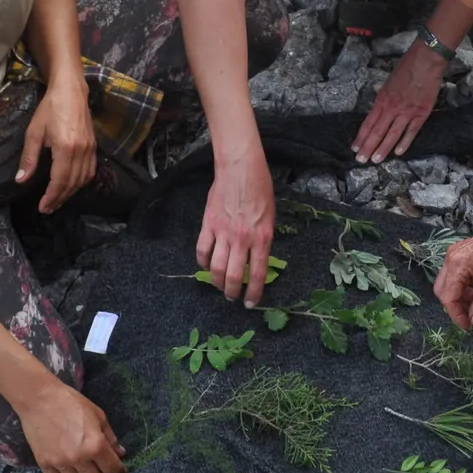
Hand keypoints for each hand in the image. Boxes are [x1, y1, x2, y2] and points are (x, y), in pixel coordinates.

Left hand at [17, 84, 97, 212]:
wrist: (70, 91)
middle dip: (60, 198)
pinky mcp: (94, 146)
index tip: (43, 207)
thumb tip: (20, 180)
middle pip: (72, 183)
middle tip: (48, 208)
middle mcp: (81, 151)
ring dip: (70, 193)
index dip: (51, 197)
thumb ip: (29, 158)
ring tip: (57, 200)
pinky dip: (81, 183)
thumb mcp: (34, 132)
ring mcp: (90, 149)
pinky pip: (90, 171)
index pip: (60, 180)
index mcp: (65, 148)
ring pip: (83, 180)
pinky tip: (72, 186)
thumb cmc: (50, 109)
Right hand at [17, 376, 125, 472]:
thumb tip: (120, 454)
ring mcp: (60, 463)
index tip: (119, 471)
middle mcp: (79, 458)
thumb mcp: (98, 415)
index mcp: (95, 445)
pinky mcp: (44, 464)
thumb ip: (110, 437)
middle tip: (102, 470)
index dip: (118, 472)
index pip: (112, 469)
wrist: (39, 399)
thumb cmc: (71, 402)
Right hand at [196, 158, 276, 306]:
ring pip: (215, 268)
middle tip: (232, 297)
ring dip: (216, 282)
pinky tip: (206, 265)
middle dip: (232, 292)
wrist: (241, 169)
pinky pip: (202, 250)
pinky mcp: (208, 225)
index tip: (251, 303)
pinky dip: (202, 262)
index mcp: (262, 238)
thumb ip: (263, 240)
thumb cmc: (260, 189)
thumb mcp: (270, 217)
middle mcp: (242, 240)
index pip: (256, 274)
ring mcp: (223, 233)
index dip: (253, 293)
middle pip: (232, 276)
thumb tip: (256, 258)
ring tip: (219, 286)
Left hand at [353, 40, 446, 162]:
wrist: (426, 61)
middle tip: (360, 160)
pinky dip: (404, 143)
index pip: (368, 123)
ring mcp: (407, 112)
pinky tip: (398, 153)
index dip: (361, 137)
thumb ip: (383, 95)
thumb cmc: (407, 67)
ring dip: (383, 149)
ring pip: (392, 135)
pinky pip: (411, 132)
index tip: (355, 147)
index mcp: (382, 99)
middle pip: (377, 131)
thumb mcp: (388, 81)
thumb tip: (379, 102)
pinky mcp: (421, 113)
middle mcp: (392, 108)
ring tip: (376, 160)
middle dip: (368, 147)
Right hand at [433, 219, 472, 329]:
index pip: (448, 297)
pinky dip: (463, 286)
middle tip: (470, 316)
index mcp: (457, 265)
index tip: (467, 326)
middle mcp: (451, 259)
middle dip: (455, 306)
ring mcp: (454, 254)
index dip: (456, 315)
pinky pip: (455, 275)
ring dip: (459, 296)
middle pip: (442, 290)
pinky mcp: (460, 254)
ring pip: (448, 283)